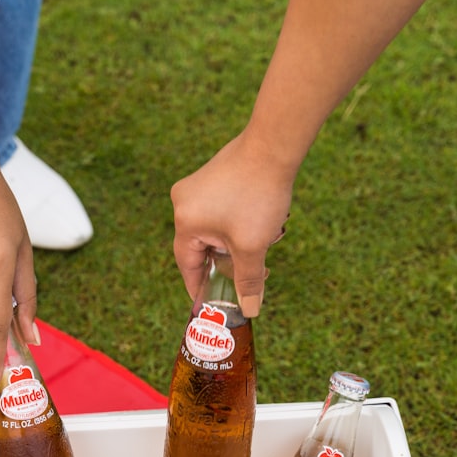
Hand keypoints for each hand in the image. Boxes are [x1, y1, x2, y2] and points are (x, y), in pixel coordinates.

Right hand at [171, 133, 291, 316]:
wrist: (273, 147)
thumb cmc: (258, 195)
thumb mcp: (253, 246)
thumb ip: (249, 280)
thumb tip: (250, 309)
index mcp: (185, 222)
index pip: (188, 265)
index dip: (199, 286)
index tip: (207, 302)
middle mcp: (183, 203)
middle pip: (202, 247)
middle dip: (229, 262)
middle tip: (250, 275)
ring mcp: (197, 187)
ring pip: (215, 230)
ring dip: (238, 242)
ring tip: (264, 241)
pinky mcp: (213, 177)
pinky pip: (220, 212)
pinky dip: (238, 224)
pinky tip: (262, 221)